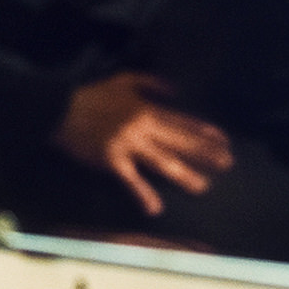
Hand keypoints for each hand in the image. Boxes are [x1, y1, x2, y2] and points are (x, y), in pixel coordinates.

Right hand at [52, 71, 234, 217]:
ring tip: (203, 186)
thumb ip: (151, 82)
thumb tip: (175, 91)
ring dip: (184, 175)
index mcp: (146, 109)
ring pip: (162, 162)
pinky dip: (143, 194)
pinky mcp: (111, 161)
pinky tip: (155, 208)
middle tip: (227, 163)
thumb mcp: (123, 80)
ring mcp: (128, 145)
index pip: (182, 121)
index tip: (224, 141)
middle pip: (180, 142)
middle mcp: (142, 128)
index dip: (204, 131)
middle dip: (205, 153)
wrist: (60, 109)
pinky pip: (131, 180)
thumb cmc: (91, 95)